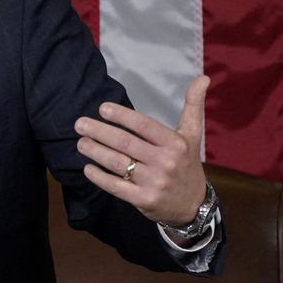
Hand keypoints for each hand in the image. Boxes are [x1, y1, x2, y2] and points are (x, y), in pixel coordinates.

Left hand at [74, 75, 209, 226]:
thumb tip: (203, 77)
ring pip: (118, 163)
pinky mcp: (144, 200)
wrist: (194, 205)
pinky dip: (99, 177)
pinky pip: (116, 187)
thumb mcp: (193, 135)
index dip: (122, 116)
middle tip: (80, 124)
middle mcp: (166, 162)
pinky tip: (87, 168)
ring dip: (95, 151)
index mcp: (176, 143)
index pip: (144, 126)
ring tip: (81, 142)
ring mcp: (154, 182)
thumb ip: (193, 105)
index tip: (102, 108)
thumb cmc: (187, 164)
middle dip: (100, 132)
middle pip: (126, 143)